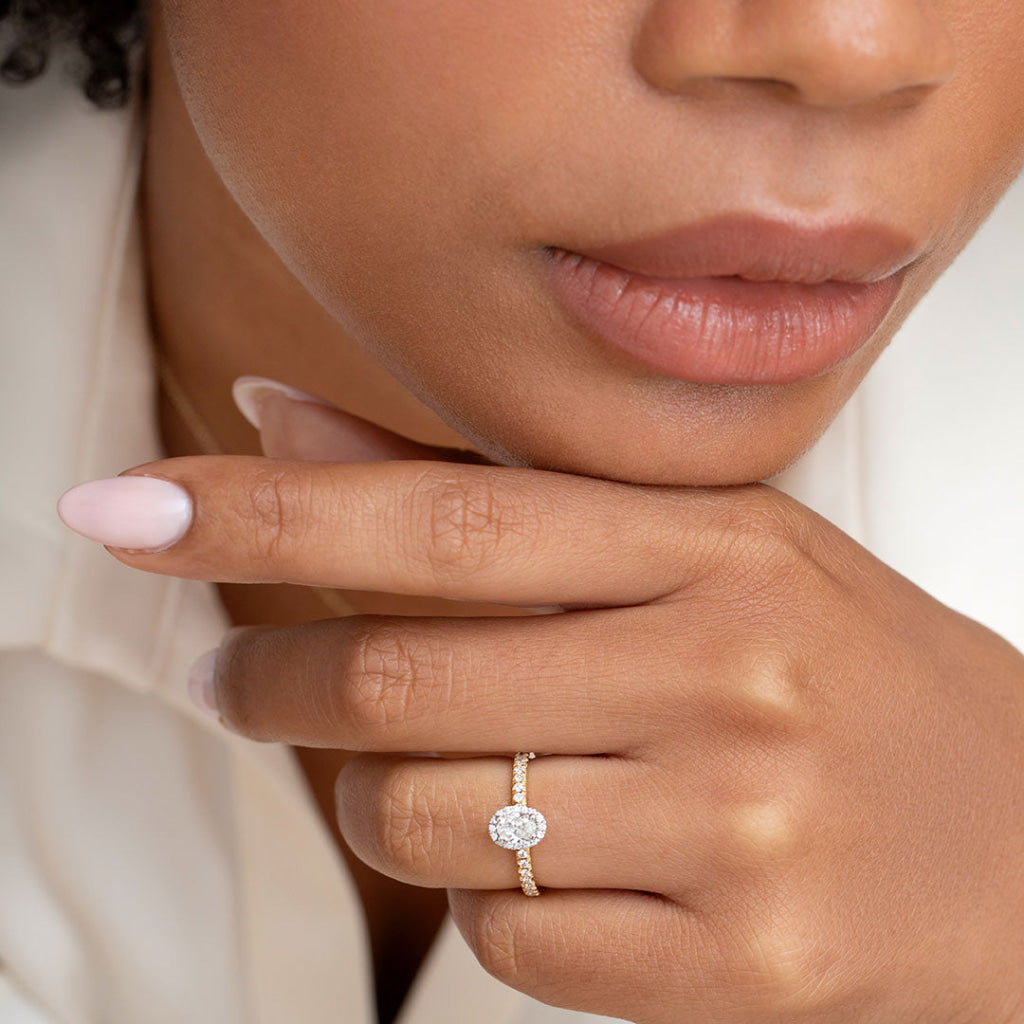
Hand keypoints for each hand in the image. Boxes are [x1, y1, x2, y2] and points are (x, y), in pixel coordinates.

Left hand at [57, 387, 1023, 1022]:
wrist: (1021, 840)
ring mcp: (733, 828)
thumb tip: (293, 424)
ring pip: (430, 824)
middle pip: (399, 679)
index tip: (133, 507)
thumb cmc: (850, 676)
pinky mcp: (735, 965)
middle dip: (269, 683)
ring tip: (408, 778)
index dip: (261, 511)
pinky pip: (506, 943)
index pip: (437, 519)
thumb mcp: (704, 551)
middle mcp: (722, 673)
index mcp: (714, 546)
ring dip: (371, 801)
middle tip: (228, 677)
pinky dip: (475, 903)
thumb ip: (497, 495)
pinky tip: (533, 861)